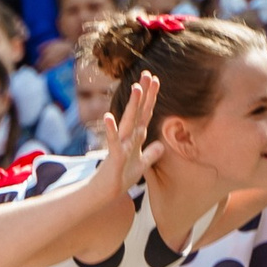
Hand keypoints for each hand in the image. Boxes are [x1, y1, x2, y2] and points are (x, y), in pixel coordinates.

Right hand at [93, 71, 165, 199]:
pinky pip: (113, 141)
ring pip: (128, 121)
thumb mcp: (141, 165)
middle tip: (147, 73)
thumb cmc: (120, 178)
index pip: (146, 113)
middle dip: (144, 93)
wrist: (104, 193)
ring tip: (137, 88)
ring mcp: (120, 145)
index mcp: (135, 137)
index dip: (151, 97)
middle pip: (138, 111)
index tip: (155, 80)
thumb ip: (151, 154)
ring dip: (133, 105)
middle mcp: (128, 137)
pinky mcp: (114, 156)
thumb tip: (161, 145)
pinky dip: (111, 129)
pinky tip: (108, 116)